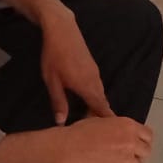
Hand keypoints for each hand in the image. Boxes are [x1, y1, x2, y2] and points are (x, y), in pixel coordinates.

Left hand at [40, 9, 111, 123]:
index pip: (101, 108)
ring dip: (97, 105)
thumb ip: (58, 102)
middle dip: (100, 116)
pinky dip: (96, 96)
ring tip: (90, 118)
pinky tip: (88, 100)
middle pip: (102, 102)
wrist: (62, 30)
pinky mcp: (92, 66)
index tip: (109, 132)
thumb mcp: (52, 81)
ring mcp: (95, 72)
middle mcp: (95, 81)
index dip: (106, 121)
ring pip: (100, 94)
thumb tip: (61, 122)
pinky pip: (98, 86)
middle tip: (95, 130)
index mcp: (87, 87)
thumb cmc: (54, 56)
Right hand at [54, 116, 153, 162]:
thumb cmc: (80, 132)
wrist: (68, 150)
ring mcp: (126, 161)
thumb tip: (120, 128)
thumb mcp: (101, 120)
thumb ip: (116, 125)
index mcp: (128, 127)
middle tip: (127, 154)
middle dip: (138, 153)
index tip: (137, 142)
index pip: (148, 135)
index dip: (142, 139)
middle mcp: (131, 144)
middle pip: (146, 152)